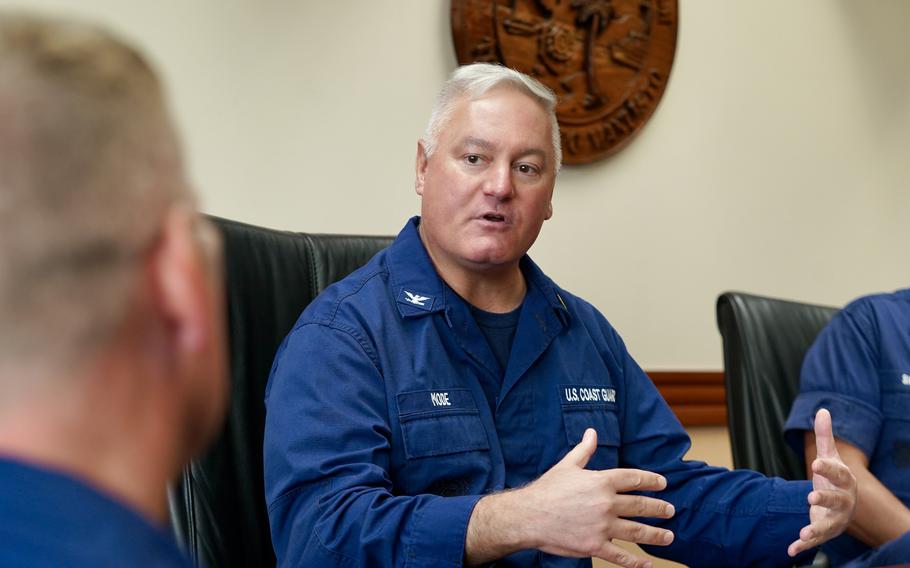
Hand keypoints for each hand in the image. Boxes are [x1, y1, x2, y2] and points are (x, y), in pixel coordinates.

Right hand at [521, 428, 675, 567]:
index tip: (662, 484)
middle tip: (670, 510)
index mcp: (601, 481)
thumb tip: (592, 432)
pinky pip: (620, 556)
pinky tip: (647, 564)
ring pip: (637, 531)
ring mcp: (601, 527)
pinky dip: (636, 562)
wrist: (528, 516)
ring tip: (668, 535)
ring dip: (656, 534)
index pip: (634, 479)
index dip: (651, 481)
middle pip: (641, 505)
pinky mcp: (594, 546)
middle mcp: (605, 503)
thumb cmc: (547, 490)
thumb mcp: (567, 465)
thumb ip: (584, 450)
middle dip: (659, 508)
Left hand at [788, 408, 856, 556]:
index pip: (838, 474)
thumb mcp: (830, 457)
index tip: (814, 463)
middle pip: (836, 500)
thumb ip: (825, 436)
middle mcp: (843, 502)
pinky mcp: (824, 532)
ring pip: (828, 525)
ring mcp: (835, 519)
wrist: (842, 505)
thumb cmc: (833, 478)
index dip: (827, 468)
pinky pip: (815, 542)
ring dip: (816, 529)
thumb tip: (822, 410)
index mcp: (844, 481)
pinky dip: (803, 546)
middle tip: (811, 495)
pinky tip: (791, 549)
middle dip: (825, 499)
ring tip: (804, 532)